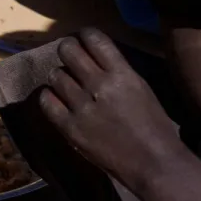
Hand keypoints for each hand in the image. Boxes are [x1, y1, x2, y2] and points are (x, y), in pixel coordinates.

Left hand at [39, 29, 185, 189]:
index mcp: (122, 74)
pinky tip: (57, 99)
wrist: (154, 165)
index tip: (82, 39)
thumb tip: (93, 56)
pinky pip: (46, 101)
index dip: (84, 35)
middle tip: (70, 57)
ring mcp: (82, 106)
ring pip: (55, 75)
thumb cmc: (154, 127)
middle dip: (67, 50)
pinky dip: (49, 96)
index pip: (94, 39)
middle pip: (68, 51)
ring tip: (67, 85)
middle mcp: (99, 85)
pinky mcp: (70, 127)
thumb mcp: (141, 88)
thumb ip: (117, 70)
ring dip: (60, 77)